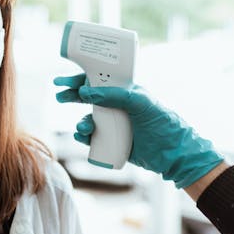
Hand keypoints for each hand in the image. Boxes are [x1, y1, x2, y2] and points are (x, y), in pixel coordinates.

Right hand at [53, 74, 223, 188]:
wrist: (173, 154)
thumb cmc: (162, 122)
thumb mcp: (140, 103)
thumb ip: (114, 95)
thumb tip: (85, 93)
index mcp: (123, 92)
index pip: (97, 80)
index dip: (79, 79)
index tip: (62, 80)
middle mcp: (116, 106)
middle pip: (87, 98)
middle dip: (72, 96)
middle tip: (59, 97)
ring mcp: (113, 124)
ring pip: (87, 119)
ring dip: (80, 122)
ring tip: (84, 128)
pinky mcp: (111, 142)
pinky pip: (91, 137)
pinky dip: (83, 137)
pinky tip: (84, 137)